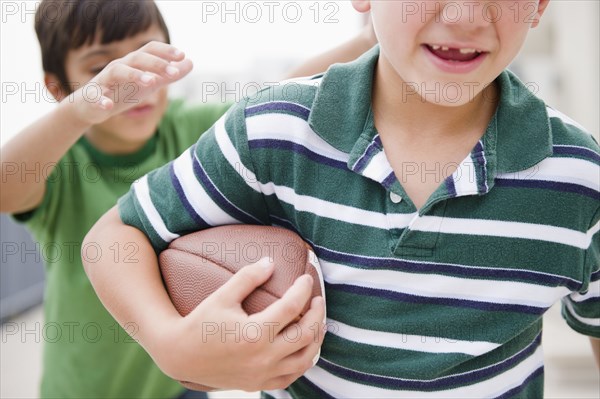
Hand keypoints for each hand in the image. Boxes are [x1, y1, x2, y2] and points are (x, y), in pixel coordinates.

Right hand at [64, 41, 192, 125]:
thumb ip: (168, 75)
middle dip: (155, 63)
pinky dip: (102, 100)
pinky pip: (96, 96)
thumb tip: (190, 62)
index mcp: (133, 64)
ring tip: (151, 82)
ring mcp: (105, 80)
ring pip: (117, 71)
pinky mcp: (93, 96)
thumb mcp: (148, 84)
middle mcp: (119, 67)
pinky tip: (109, 106)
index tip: (182, 55)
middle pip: (136, 58)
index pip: (149, 50)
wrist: (90, 107)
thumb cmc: (122, 92)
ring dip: (134, 75)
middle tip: (173, 71)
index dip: (165, 51)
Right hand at [159, 258, 325, 390]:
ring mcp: (262, 374)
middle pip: (306, 334)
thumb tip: (271, 262)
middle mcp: (263, 357)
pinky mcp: (259, 384)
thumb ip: (248, 278)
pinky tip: (304, 347)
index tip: (307, 279)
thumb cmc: (200, 322)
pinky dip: (303, 361)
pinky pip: (292, 376)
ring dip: (316, 339)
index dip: (303, 290)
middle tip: (318, 300)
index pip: (291, 308)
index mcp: (254, 333)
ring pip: (305, 359)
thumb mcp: (222, 296)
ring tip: (318, 322)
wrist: (180, 356)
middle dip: (317, 314)